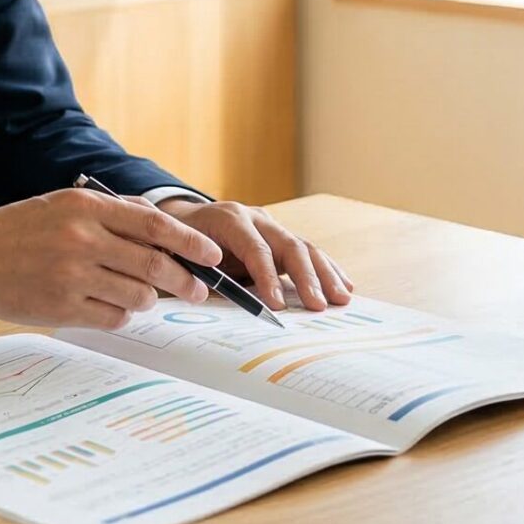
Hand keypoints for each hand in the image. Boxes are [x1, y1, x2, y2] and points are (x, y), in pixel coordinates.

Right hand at [0, 189, 223, 328]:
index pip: (154, 225)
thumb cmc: (21, 229)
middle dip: (185, 281)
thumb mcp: (65, 205)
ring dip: (150, 300)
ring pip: (138, 296)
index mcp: (85, 208)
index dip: (191, 242)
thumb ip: (113, 213)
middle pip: (154, 265)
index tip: (213, 254)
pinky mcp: (61, 308)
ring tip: (143, 296)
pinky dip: (123, 315)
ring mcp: (71, 276)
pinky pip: (113, 318)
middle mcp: (81, 239)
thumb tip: (165, 229)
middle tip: (199, 290)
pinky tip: (114, 307)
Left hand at [156, 197, 354, 311]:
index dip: (267, 276)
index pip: (255, 248)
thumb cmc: (179, 243)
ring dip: (325, 274)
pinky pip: (306, 252)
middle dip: (307, 277)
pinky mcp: (279, 237)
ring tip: (342, 299)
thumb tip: (225, 304)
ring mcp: (270, 225)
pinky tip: (343, 285)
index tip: (277, 305)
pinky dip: (326, 269)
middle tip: (318, 305)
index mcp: (228, 220)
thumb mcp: (182, 257)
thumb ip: (204, 277)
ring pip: (304, 247)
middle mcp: (255, 218)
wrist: (181, 220)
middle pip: (289, 244)